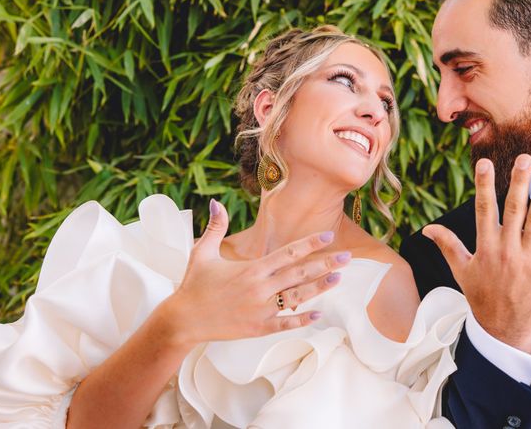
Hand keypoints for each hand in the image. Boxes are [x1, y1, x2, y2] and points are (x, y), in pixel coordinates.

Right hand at [159, 199, 349, 347]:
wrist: (183, 320)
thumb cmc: (194, 285)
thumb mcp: (202, 252)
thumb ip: (215, 227)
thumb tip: (215, 202)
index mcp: (251, 268)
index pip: (288, 253)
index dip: (310, 244)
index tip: (328, 237)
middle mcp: (260, 288)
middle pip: (299, 274)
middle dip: (325, 264)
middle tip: (347, 257)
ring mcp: (260, 309)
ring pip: (297, 297)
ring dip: (320, 288)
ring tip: (338, 278)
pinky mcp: (258, 328)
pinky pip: (285, 323)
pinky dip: (302, 318)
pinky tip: (319, 313)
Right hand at [422, 154, 530, 353]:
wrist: (506, 333)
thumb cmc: (483, 300)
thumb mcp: (461, 272)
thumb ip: (448, 246)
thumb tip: (427, 229)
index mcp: (485, 248)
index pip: (483, 209)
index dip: (483, 185)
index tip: (484, 163)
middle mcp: (507, 250)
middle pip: (513, 209)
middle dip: (519, 182)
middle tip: (525, 158)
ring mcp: (529, 259)